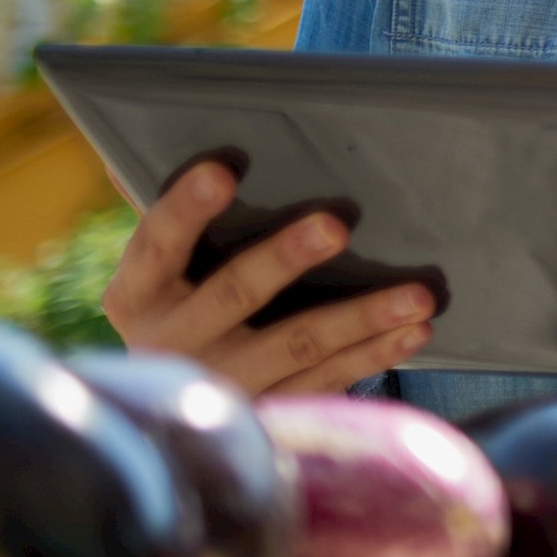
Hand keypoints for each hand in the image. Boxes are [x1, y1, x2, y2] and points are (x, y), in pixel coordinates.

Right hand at [103, 160, 435, 397]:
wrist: (168, 417)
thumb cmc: (177, 307)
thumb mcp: (159, 273)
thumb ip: (168, 217)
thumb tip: (148, 139)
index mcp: (138, 296)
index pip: (157, 244)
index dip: (186, 208)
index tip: (222, 170)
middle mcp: (173, 342)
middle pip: (235, 294)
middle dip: (285, 258)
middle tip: (336, 225)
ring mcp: (223, 383)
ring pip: (298, 345)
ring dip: (361, 317)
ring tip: (418, 295)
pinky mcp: (267, 413)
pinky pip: (327, 381)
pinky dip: (374, 354)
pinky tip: (414, 330)